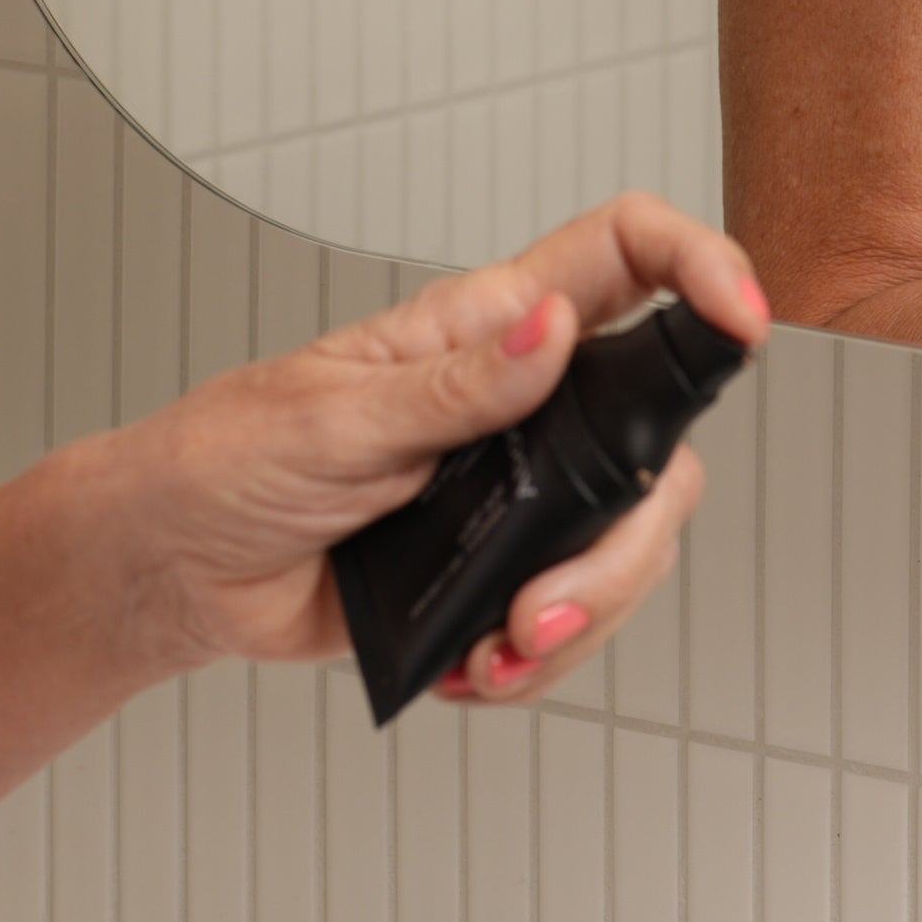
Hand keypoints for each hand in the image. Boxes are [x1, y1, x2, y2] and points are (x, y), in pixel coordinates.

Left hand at [112, 194, 768, 706]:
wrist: (178, 570)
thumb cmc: (228, 460)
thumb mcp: (331, 418)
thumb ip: (449, 386)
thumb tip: (545, 332)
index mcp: (483, 327)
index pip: (622, 256)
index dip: (700, 267)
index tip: (742, 323)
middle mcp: (521, 402)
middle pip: (661, 443)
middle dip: (628, 543)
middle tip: (543, 605)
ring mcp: (517, 489)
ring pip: (628, 542)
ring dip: (582, 618)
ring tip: (500, 652)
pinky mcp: (497, 567)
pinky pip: (572, 614)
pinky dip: (538, 658)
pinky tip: (475, 666)